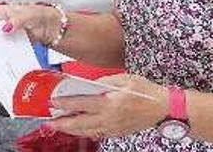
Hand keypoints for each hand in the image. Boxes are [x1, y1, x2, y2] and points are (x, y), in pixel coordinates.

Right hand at [0, 3, 61, 45]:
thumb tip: (5, 28)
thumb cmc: (41, 15)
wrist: (52, 28)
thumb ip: (16, 21)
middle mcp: (5, 22)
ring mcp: (9, 32)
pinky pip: (5, 47)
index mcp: (5, 11)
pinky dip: (2, 52)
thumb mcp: (27, 15)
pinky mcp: (14, 42)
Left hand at [45, 74, 167, 139]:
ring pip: (87, 131)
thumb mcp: (125, 78)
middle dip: (62, 123)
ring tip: (58, 126)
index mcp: (111, 103)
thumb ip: (105, 81)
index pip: (82, 104)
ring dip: (71, 130)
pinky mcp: (117, 132)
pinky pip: (96, 134)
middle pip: (80, 123)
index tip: (53, 102)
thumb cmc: (146, 91)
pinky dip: (84, 132)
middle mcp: (110, 118)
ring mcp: (113, 128)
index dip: (65, 103)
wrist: (163, 108)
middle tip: (49, 121)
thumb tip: (87, 84)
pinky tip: (77, 129)